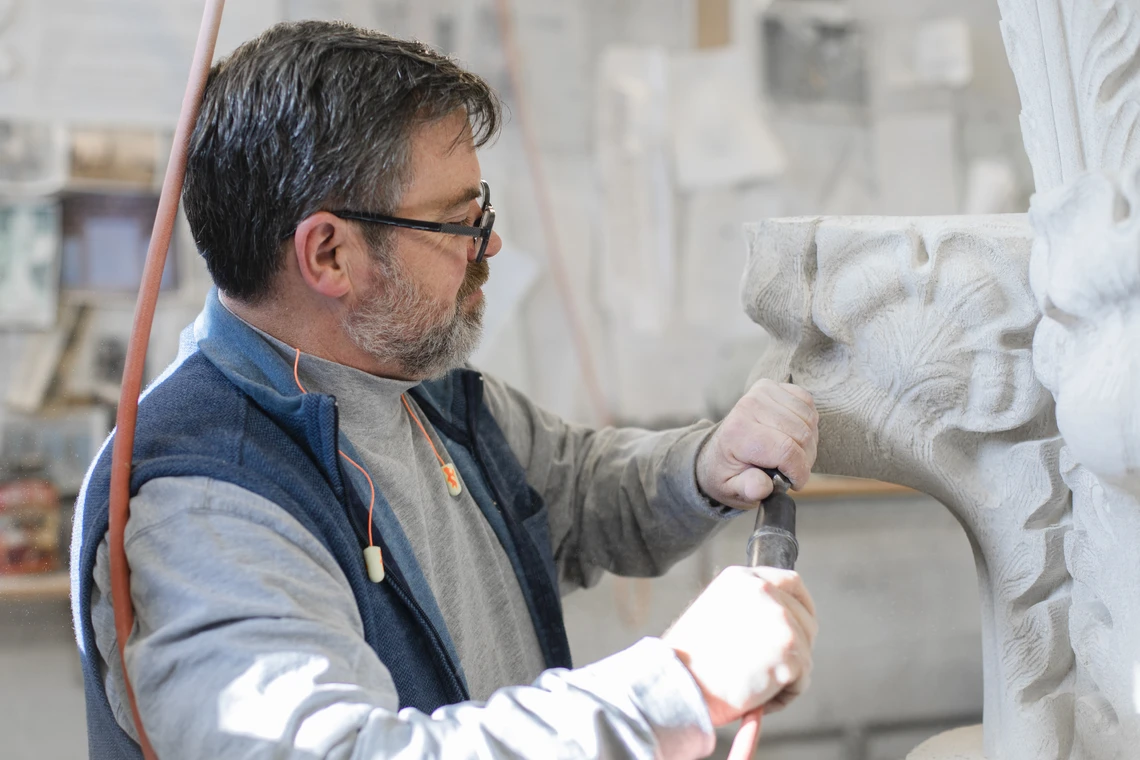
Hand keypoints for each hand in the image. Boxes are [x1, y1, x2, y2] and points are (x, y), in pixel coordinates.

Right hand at [663, 566, 816, 726]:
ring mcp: (780, 619)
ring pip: (804, 652)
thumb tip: (777, 627)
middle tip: (771, 669)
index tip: (800, 625)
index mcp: (742, 578)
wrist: (676, 684)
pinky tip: (756, 696)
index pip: (791, 582)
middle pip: (805, 618)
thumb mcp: (715, 613)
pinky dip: (783, 695)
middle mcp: (763, 591)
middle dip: (796, 647)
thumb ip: (748, 608)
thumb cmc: (688, 661)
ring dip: (785, 675)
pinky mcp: (790, 650)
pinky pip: (801, 680)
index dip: (801, 606)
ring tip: (751, 684)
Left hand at [696, 379, 817, 508]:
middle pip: (802, 436)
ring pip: (809, 420)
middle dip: (805, 459)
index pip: (786, 450)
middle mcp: (748, 407)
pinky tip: (793, 434)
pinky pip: (807, 402)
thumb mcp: (732, 489)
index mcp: (737, 433)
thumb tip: (759, 487)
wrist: (718, 450)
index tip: (796, 483)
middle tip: (792, 470)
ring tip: (792, 454)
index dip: (799, 471)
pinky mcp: (771, 386)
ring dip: (808, 442)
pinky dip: (808, 422)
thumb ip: (748, 489)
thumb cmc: (728, 472)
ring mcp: (761, 392)